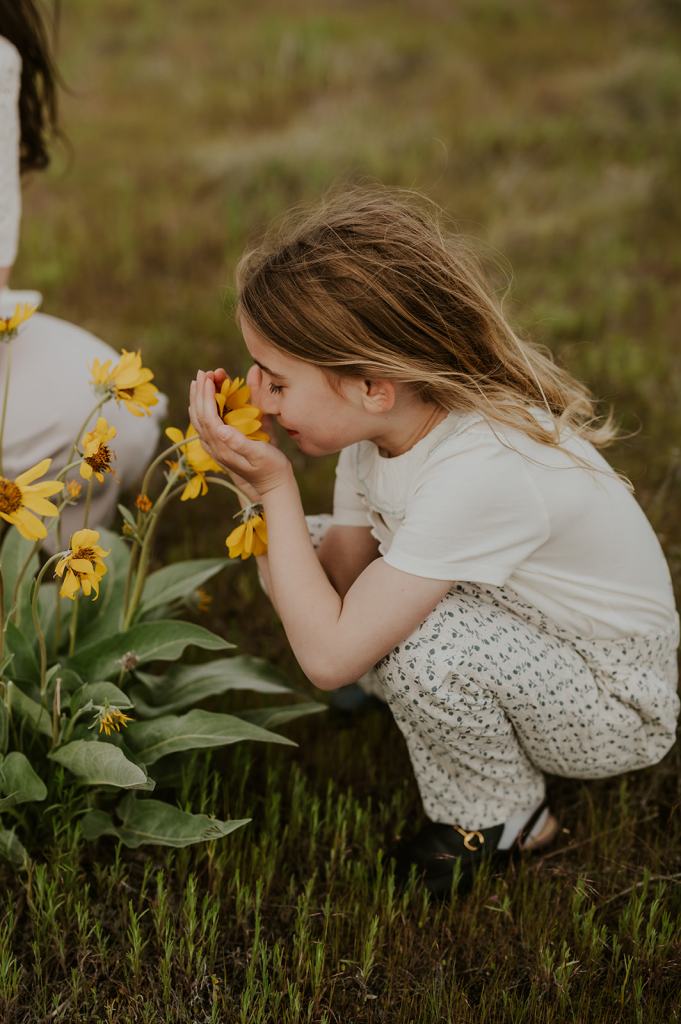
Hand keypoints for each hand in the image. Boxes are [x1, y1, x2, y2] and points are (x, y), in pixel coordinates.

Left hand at [189, 369, 292, 497]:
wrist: (273, 486)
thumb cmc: (271, 468)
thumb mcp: (259, 453)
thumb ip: (239, 442)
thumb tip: (220, 428)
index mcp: (223, 446)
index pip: (208, 415)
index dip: (207, 395)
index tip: (209, 377)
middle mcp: (215, 447)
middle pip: (200, 415)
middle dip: (200, 392)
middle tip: (203, 373)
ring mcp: (216, 449)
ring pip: (200, 420)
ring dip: (199, 400)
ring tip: (199, 382)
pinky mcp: (221, 449)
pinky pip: (205, 426)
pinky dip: (203, 411)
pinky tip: (204, 404)